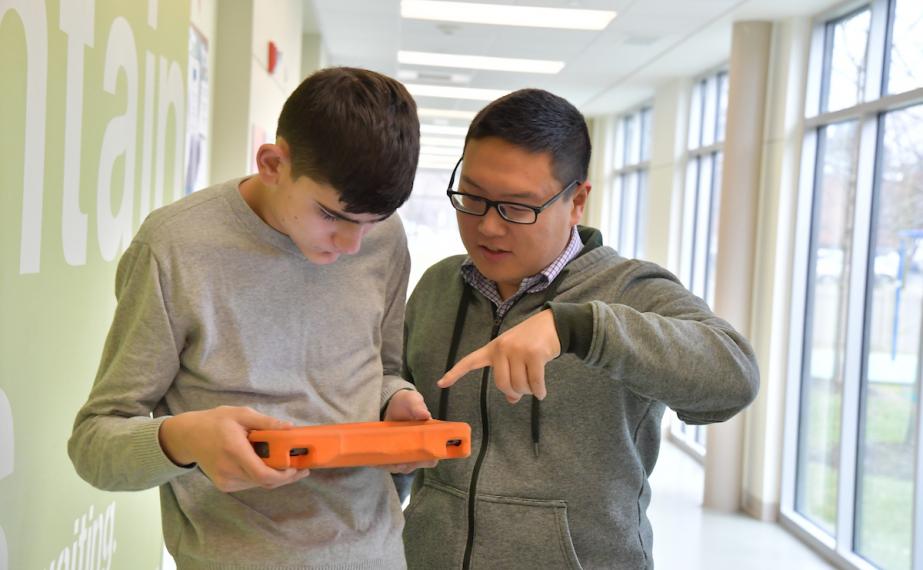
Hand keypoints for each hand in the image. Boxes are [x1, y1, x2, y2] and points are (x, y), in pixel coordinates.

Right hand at [159, 405, 311, 492]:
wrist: (188, 437)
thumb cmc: (215, 422)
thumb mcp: (241, 414)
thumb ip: (266, 422)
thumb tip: (289, 428)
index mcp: (234, 451)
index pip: (263, 474)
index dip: (284, 475)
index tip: (298, 468)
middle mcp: (229, 470)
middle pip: (264, 482)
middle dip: (285, 476)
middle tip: (301, 468)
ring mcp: (225, 481)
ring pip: (258, 484)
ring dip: (274, 476)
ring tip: (285, 463)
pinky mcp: (224, 486)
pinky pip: (249, 484)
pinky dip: (261, 476)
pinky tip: (266, 465)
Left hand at [381, 390, 436, 472]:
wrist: (393, 404)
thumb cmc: (407, 403)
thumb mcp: (413, 401)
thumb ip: (418, 407)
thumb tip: (425, 415)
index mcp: (428, 438)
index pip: (432, 456)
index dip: (427, 460)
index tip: (417, 459)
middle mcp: (418, 449)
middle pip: (415, 465)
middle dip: (407, 466)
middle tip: (398, 464)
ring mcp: (405, 452)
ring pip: (401, 467)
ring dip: (393, 467)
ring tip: (384, 463)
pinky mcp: (392, 452)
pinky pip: (389, 464)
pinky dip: (383, 464)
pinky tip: (376, 462)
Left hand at [438, 309, 559, 403]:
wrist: (552, 324)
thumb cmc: (531, 342)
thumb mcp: (515, 355)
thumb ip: (509, 374)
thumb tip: (512, 399)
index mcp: (492, 348)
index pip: (469, 361)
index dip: (455, 374)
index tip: (440, 384)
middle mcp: (501, 348)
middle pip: (502, 384)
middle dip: (514, 392)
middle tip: (523, 392)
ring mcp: (517, 350)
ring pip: (519, 385)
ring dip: (529, 391)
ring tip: (534, 387)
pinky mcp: (533, 354)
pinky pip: (535, 382)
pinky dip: (539, 391)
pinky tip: (541, 392)